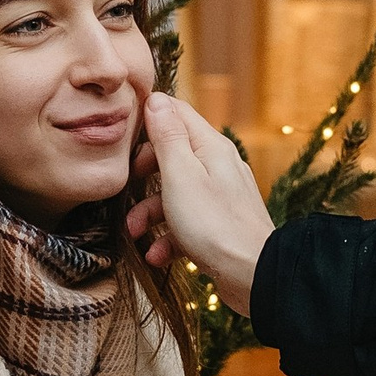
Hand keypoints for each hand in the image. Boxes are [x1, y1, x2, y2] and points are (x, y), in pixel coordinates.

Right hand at [132, 92, 272, 310]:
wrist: (253, 275)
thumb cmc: (215, 225)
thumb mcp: (180, 176)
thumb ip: (167, 137)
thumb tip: (157, 99)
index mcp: (211, 147)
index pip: (177, 112)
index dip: (148, 118)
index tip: (122, 134)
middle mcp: (219, 166)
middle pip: (172, 154)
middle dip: (144, 172)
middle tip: (128, 185)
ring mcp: (220, 196)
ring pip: (175, 193)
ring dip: (150, 212)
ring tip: (134, 232)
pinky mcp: (219, 225)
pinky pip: (187, 223)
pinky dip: (168, 237)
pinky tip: (157, 254)